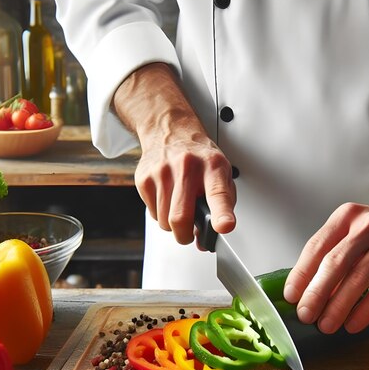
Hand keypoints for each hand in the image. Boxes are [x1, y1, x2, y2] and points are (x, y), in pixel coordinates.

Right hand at [113, 63, 235, 243]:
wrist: (171, 130)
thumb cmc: (200, 158)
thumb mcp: (221, 174)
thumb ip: (221, 206)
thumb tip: (205, 238)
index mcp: (212, 166)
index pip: (218, 194)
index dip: (221, 214)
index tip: (224, 226)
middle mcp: (187, 166)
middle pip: (181, 217)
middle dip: (185, 235)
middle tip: (189, 233)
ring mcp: (162, 171)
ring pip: (164, 221)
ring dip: (172, 225)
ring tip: (179, 209)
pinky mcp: (144, 178)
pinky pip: (152, 213)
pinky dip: (161, 214)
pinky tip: (167, 199)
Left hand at [283, 200, 368, 333]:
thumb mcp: (360, 233)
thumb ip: (337, 255)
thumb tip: (308, 290)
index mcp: (348, 217)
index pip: (316, 246)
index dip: (301, 274)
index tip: (291, 297)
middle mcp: (368, 224)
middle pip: (334, 263)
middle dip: (316, 293)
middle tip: (305, 316)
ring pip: (357, 277)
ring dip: (338, 306)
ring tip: (327, 325)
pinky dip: (365, 309)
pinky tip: (354, 323)